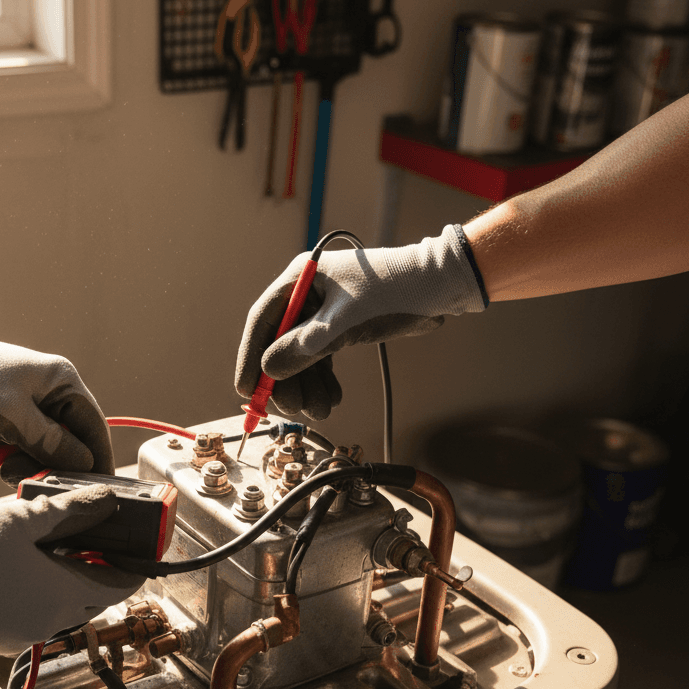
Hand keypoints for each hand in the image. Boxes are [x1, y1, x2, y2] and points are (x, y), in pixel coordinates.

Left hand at [0, 295, 113, 472]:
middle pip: (73, 440)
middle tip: (27, 475)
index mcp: (63, 381)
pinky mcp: (13, 414)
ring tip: (4, 464)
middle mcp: (54, 391)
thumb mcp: (12, 417)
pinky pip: (27, 444)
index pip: (94, 427)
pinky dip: (15, 456)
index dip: (96, 460)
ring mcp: (33, 403)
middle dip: (52, 463)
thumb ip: (52, 444)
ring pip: (48, 447)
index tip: (93, 490)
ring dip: (29, 462)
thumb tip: (85, 465)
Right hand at [0, 485, 145, 654]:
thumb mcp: (17, 519)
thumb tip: (106, 501)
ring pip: (66, 603)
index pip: (122, 583)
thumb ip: (68, 509)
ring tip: (56, 538)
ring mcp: (23, 634)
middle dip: (104, 564)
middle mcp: (49, 622)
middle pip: (96, 594)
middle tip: (98, 531)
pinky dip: (44, 588)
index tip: (141, 541)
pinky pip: (37, 612)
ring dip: (71, 574)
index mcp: (62, 594)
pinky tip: (25, 560)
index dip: (136, 560)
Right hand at [235, 225, 486, 418]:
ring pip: (302, 355)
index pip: (262, 321)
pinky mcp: (342, 327)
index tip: (246, 391)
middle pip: (280, 343)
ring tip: (320, 411)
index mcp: (301, 278)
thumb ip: (304, 349)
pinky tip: (332, 398)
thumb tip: (268, 371)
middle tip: (292, 408)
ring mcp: (324, 311)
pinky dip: (324, 380)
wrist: (441, 287)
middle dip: (285, 380)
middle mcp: (307, 293)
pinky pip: (322, 358)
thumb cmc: (395, 293)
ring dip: (308, 385)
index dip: (250, 358)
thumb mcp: (344, 324)